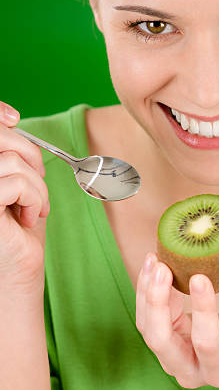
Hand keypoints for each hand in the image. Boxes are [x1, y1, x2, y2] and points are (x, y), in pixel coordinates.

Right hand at [0, 101, 49, 296]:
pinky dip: (34, 198)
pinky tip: (29, 218)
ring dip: (37, 185)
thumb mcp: (16, 181)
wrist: (19, 271)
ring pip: (13, 161)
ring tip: (34, 208)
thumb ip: (9, 154)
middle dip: (30, 153)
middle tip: (39, 180)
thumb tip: (8, 120)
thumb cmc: (18, 227)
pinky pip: (16, 182)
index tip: (14, 118)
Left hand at [136, 234, 218, 388]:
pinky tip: (155, 264)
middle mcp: (192, 370)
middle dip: (157, 303)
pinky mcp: (165, 342)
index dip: (201, 310)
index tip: (199, 276)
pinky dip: (147, 290)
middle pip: (161, 341)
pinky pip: (147, 318)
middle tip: (162, 267)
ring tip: (155, 258)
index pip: (206, 343)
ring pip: (148, 328)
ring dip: (147, 292)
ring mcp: (173, 359)